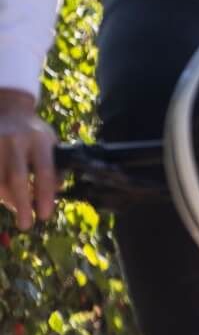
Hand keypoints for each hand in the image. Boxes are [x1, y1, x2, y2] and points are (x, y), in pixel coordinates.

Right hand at [0, 89, 56, 230]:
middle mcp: (16, 139)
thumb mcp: (51, 142)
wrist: (10, 110)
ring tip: (15, 208)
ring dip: (6, 199)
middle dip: (21, 203)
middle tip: (27, 224)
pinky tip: (5, 197)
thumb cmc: (34, 132)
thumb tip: (57, 192)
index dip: (45, 195)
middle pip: (16, 177)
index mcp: (39, 138)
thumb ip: (55, 165)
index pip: (44, 170)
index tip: (45, 215)